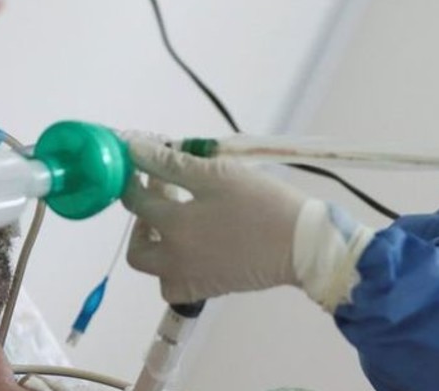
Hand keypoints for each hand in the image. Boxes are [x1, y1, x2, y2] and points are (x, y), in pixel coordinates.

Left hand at [123, 138, 307, 303]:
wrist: (302, 245)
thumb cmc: (264, 203)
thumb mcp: (219, 174)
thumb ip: (173, 163)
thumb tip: (136, 149)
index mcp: (175, 225)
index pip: (137, 199)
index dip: (136, 178)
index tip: (145, 164)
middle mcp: (174, 258)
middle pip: (137, 245)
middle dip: (141, 219)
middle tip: (163, 196)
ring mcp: (190, 278)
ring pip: (153, 269)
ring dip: (154, 246)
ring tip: (176, 225)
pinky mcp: (208, 289)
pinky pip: (175, 286)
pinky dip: (174, 270)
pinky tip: (190, 251)